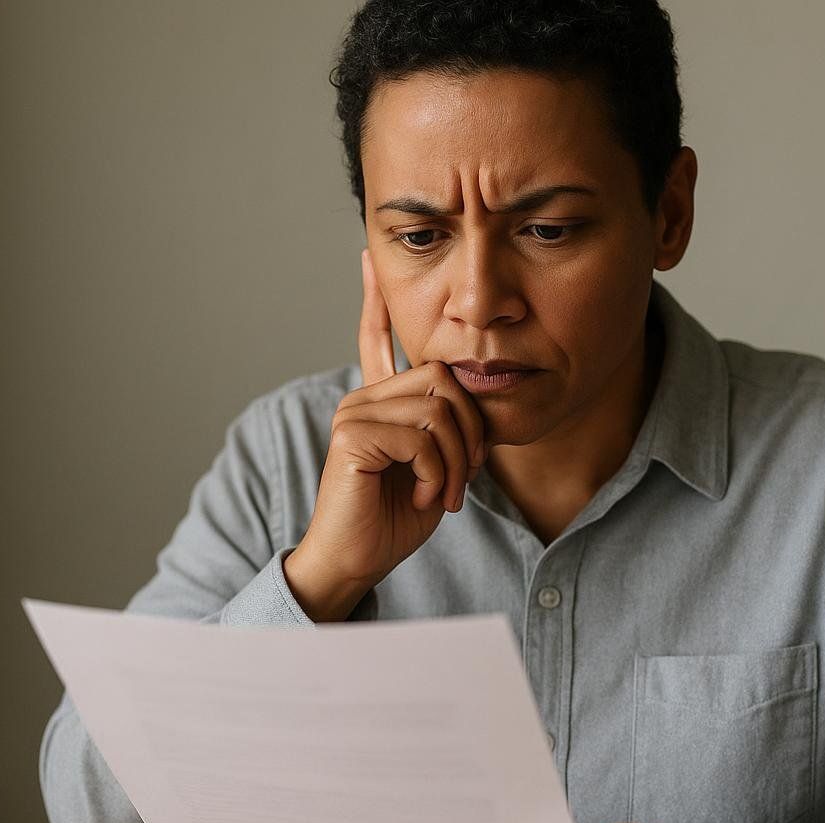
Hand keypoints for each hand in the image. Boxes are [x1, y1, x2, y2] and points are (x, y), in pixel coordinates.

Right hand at [285, 248, 487, 620]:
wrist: (357, 561)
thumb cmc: (394, 520)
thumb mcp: (435, 467)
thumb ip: (446, 431)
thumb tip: (472, 398)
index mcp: (379, 402)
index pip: (377, 338)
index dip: (376, 300)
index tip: (369, 258)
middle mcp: (362, 399)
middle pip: (443, 378)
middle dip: (469, 431)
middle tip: (462, 476)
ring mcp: (354, 414)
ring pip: (439, 409)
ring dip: (455, 461)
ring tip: (442, 493)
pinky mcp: (352, 436)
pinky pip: (421, 436)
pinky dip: (435, 472)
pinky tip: (423, 495)